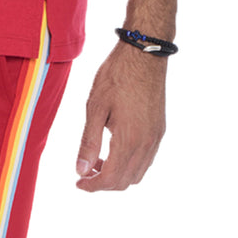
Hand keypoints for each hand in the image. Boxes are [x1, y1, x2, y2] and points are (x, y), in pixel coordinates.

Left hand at [76, 42, 166, 191]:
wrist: (145, 52)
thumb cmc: (117, 75)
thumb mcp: (95, 108)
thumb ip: (88, 143)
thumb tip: (81, 170)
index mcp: (129, 140)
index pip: (110, 178)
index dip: (92, 186)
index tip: (78, 182)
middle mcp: (146, 143)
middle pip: (124, 182)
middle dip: (103, 184)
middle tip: (85, 173)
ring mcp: (156, 138)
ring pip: (137, 175)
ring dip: (116, 176)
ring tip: (98, 162)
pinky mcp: (159, 130)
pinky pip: (146, 161)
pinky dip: (129, 166)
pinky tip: (114, 151)